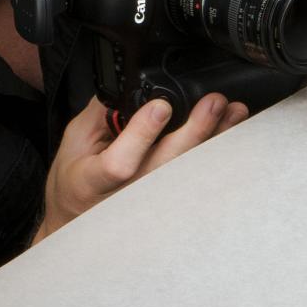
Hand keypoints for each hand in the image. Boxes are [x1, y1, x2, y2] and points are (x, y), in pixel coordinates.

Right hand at [33, 93, 247, 243]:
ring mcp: (150, 204)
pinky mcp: (169, 203)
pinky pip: (194, 178)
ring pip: (187, 174)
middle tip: (213, 103)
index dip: (142, 135)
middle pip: (165, 168)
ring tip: (232, 113)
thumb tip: (130, 86)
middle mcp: (125, 197)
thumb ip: (101, 114)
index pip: (120, 163)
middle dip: (193, 132)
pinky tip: (231, 133)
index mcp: (92, 181)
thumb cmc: (74, 182)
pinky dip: (215, 153)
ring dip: (213, 141)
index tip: (161, 107)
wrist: (77, 220)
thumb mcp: (74, 142)